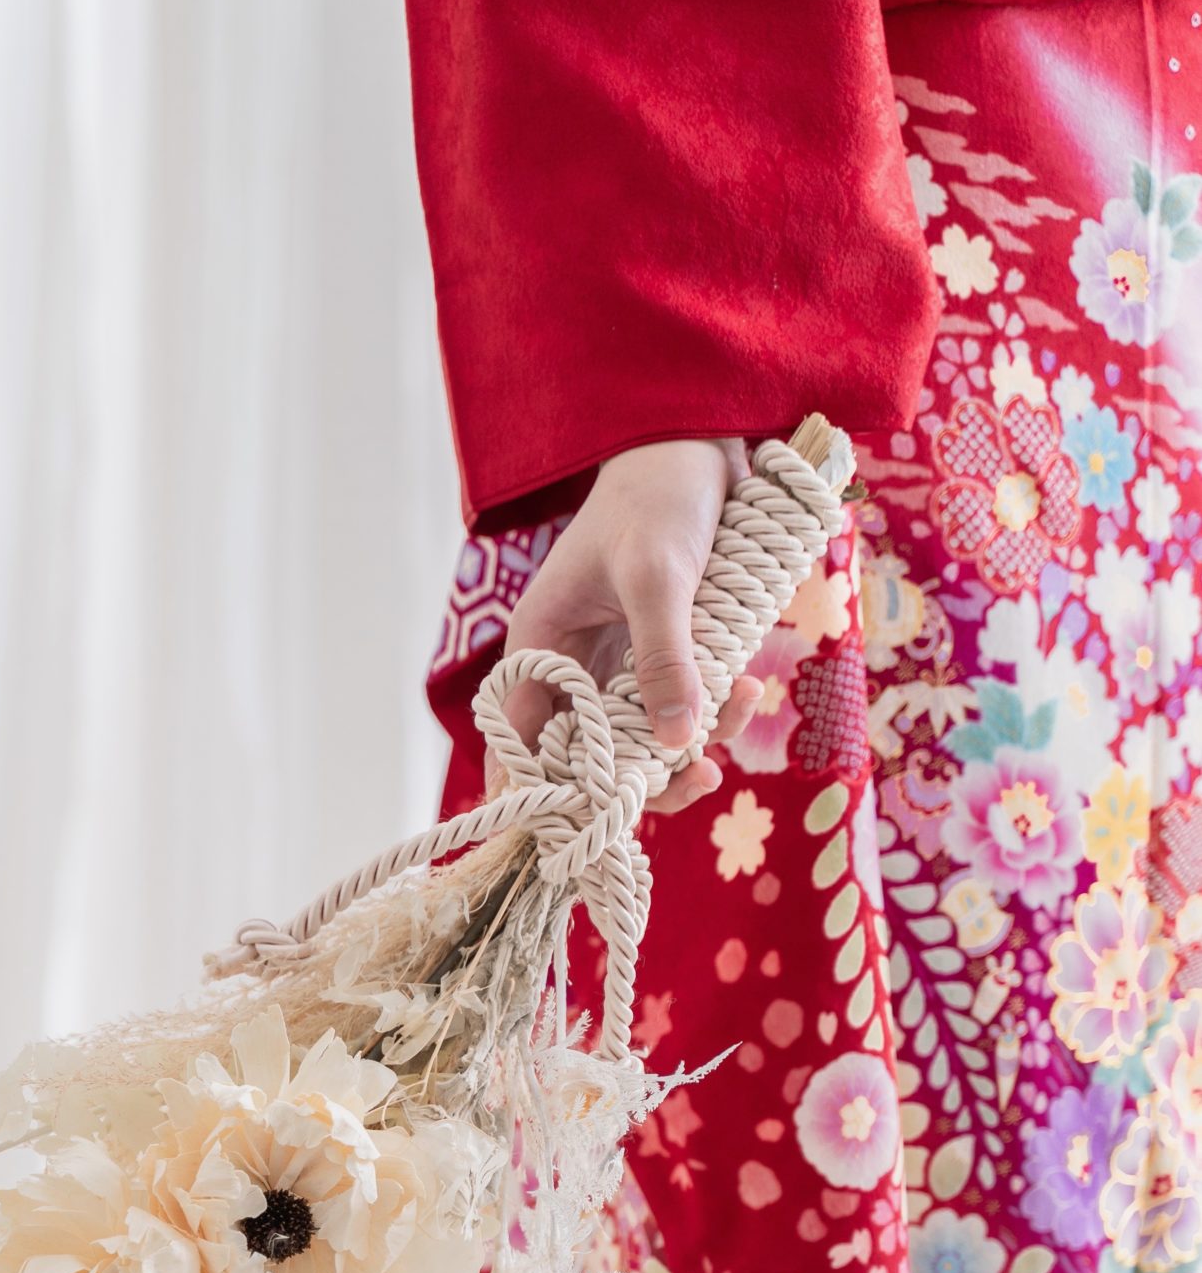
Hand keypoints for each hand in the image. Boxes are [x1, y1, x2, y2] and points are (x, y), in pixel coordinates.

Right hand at [501, 438, 763, 814]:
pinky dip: (718, 714)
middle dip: (644, 781)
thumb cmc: (658, 496)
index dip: (548, 793)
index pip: (524, 743)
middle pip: (591, 759)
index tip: (587, 828)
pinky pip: (686, 714)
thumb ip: (664, 658)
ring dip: (693, 748)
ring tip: (740, 711)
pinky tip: (749, 690)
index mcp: (541, 647)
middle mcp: (574, 668)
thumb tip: (674, 742)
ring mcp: (621, 669)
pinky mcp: (666, 663)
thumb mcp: (657, 576)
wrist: (701, 444)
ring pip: (643, 745)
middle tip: (698, 780)